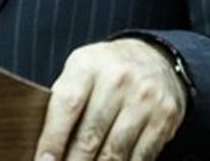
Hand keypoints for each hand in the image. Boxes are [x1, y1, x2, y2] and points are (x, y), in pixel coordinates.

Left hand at [34, 37, 187, 160]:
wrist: (155, 57)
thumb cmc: (106, 72)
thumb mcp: (81, 71)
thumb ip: (63, 103)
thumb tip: (44, 150)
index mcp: (89, 64)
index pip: (67, 104)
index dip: (53, 140)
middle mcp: (119, 77)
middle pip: (90, 135)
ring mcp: (145, 97)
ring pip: (114, 152)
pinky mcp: (165, 116)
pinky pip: (140, 157)